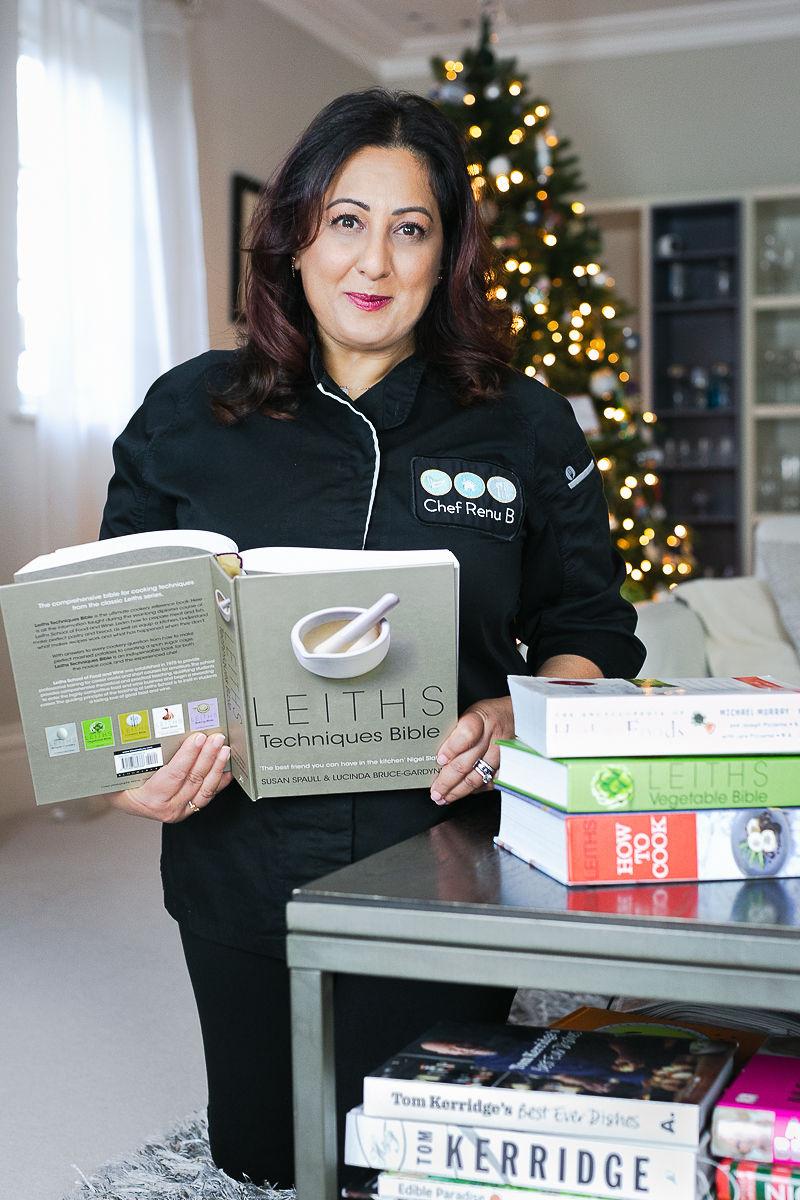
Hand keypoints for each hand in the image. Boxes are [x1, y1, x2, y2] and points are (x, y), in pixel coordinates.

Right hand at [109, 732, 231, 823]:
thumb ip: (136, 755)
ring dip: (217, 767)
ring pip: (205, 789)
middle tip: (216, 738)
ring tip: (224, 750)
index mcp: (150, 798)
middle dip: (208, 756)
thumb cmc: (120, 784)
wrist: (122, 801)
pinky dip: (219, 781)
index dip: (189, 755)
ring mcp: (180, 811)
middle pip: (193, 779)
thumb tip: (149, 727)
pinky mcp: (189, 810)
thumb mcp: (122, 771)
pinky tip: (227, 769)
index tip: (198, 738)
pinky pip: (208, 795)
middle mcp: (167, 808)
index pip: (174, 774)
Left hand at [430, 696, 513, 806]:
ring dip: (457, 791)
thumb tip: (431, 751)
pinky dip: (474, 790)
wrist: (515, 717)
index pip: (465, 735)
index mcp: (479, 720)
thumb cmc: (486, 716)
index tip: (438, 760)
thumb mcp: (469, 713)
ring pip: (476, 777)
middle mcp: (492, 737)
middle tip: (435, 791)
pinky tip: (461, 793)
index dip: (451, 749)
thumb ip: (453, 730)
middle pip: (466, 762)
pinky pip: (489, 783)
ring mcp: (501, 754)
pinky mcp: (507, 767)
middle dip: (447, 780)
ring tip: (443, 797)